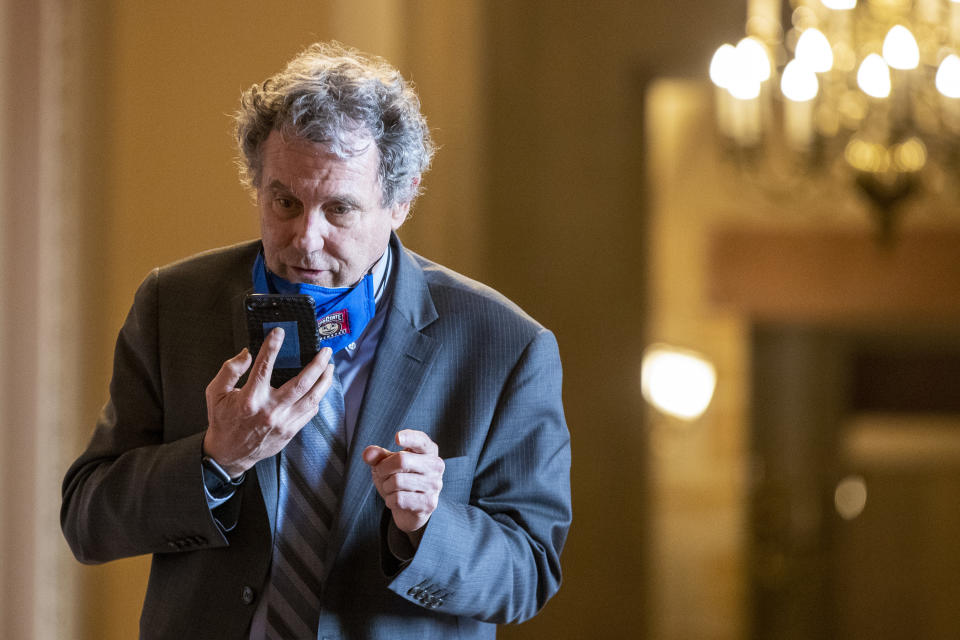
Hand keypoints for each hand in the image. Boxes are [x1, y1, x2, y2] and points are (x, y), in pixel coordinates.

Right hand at [203, 328, 334, 476]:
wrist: (229, 453)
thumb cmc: (223, 421)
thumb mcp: (216, 393)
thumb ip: (230, 370)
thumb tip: (247, 353)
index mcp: (250, 399)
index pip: (264, 367)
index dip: (272, 347)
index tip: (280, 333)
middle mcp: (270, 410)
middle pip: (301, 383)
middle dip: (317, 364)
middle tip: (325, 351)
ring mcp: (283, 422)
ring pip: (312, 398)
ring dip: (324, 380)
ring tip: (330, 367)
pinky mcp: (290, 431)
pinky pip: (310, 412)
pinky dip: (318, 397)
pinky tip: (320, 387)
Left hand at [362, 430, 444, 532]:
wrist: (410, 509)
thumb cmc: (399, 479)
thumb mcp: (387, 464)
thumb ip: (377, 456)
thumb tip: (368, 453)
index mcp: (428, 450)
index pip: (420, 440)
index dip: (409, 437)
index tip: (397, 438)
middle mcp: (436, 465)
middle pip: (402, 460)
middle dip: (383, 468)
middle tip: (380, 473)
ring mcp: (435, 484)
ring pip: (397, 481)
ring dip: (386, 486)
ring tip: (391, 488)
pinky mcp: (429, 503)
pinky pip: (399, 499)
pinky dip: (390, 500)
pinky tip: (396, 500)